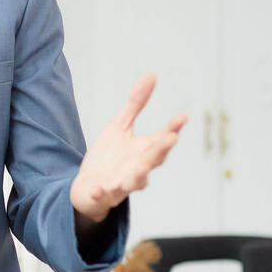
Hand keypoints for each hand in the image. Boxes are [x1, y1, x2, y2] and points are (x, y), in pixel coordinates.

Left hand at [70, 73, 186, 223]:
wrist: (89, 188)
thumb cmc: (110, 157)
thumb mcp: (120, 126)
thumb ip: (136, 104)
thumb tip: (151, 74)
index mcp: (143, 152)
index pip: (162, 140)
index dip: (173, 129)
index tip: (182, 116)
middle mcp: (137, 169)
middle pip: (152, 160)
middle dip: (160, 150)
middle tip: (171, 138)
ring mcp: (121, 184)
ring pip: (133, 182)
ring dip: (138, 175)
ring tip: (143, 167)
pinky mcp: (102, 195)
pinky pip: (102, 197)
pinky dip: (102, 194)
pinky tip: (99, 189)